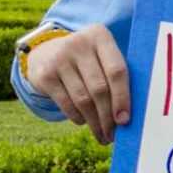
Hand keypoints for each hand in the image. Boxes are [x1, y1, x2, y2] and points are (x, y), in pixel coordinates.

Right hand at [26, 22, 131, 143]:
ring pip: (83, 100)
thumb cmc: (88, 61)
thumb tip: (128, 117)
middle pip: (99, 88)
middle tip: (113, 135)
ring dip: (94, 123)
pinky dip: (77, 117)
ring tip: (102, 135)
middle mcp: (79, 43)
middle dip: (108, 117)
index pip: (116, 71)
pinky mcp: (45, 74)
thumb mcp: (102, 57)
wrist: (47, 51)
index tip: (125, 121)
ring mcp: (59, 58)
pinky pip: (67, 104)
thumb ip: (118, 77)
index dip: (123, 98)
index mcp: (100, 36)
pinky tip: (83, 122)